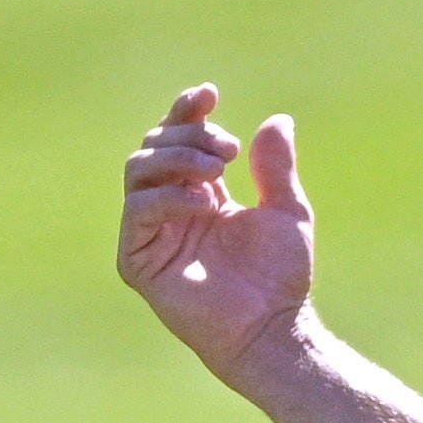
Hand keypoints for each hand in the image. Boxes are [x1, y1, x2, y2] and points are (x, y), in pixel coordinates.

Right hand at [119, 87, 316, 384]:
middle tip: (227, 150)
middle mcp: (170, 209)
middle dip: (188, 135)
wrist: (271, 328)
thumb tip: (277, 120)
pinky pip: (137, 213)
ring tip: (216, 171)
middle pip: (154, 146)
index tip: (209, 94)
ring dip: (176, 159)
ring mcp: (151, 234)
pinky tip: (204, 203)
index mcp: (199, 193)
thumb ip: (275, 167)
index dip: (187, 111)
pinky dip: (167, 197)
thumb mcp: (286, 210)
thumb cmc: (280, 278)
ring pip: (138, 171)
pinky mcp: (138, 262)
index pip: (177, 139)